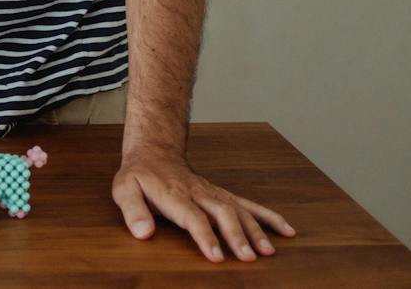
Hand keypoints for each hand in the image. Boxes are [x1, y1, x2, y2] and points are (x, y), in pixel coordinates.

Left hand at [113, 146, 294, 261]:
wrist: (154, 152)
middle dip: (236, 235)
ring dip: (255, 230)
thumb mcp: (124, 189)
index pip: (193, 217)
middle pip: (221, 213)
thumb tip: (142, 232)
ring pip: (238, 209)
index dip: (205, 236)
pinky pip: (248, 204)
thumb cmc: (139, 175)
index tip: (217, 256)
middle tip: (248, 258)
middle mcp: (198, 193)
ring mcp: (213, 193)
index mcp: (174, 194)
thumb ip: (132, 211)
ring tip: (268, 251)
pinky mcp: (222, 195)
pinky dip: (268, 217)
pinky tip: (286, 230)